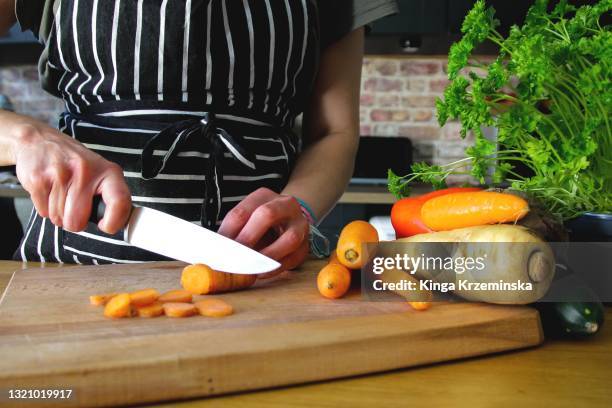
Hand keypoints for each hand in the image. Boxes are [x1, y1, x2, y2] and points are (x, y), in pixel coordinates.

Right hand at [11, 117, 130, 233]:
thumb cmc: (75, 161)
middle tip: (75, 207)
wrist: (40, 140)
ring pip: (59, 218)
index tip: (106, 226)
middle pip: (78, 220)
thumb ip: (111, 196)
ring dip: (59, 213)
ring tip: (61, 194)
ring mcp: (60, 175)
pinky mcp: (38, 179)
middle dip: (75, 221)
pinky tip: (49, 191)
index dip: (114, 222)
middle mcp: (85, 172)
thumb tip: (119, 223)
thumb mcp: (101, 172)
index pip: (120, 202)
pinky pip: (43, 212)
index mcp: (108, 172)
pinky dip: (45, 208)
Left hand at [217, 187, 309, 276]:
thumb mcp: (248, 218)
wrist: (290, 220)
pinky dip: (277, 268)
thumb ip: (233, 230)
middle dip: (248, 237)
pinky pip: (294, 257)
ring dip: (268, 254)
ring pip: (289, 238)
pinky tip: (262, 274)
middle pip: (267, 215)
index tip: (217, 249)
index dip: (228, 231)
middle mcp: (285, 205)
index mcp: (264, 196)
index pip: (242, 211)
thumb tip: (214, 250)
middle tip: (235, 256)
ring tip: (252, 268)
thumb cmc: (261, 222)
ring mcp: (300, 223)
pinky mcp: (307, 244)